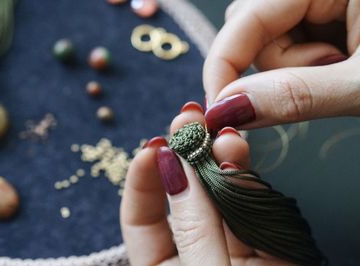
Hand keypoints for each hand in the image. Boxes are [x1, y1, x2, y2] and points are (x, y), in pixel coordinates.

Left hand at [120, 102, 290, 264]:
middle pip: (184, 195)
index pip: (140, 216)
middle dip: (185, 156)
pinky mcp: (267, 241)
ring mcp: (231, 244)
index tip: (154, 146)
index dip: (142, 179)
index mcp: (165, 263)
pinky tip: (238, 154)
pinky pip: (253, 204)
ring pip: (219, 193)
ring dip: (218, 158)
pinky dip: (246, 177)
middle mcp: (196, 248)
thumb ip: (193, 227)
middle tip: (188, 120)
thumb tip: (177, 169)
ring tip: (219, 132)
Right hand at [203, 0, 359, 132]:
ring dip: (290, 73)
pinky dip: (300, 70)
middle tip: (320, 85)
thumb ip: (295, 94)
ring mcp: (320, 2)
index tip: (217, 112)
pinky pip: (288, 44)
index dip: (224, 64)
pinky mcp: (324, 18)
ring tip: (338, 78)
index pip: (248, 14)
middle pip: (254, 26)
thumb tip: (225, 110)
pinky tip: (334, 71)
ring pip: (268, 40)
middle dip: (273, 69)